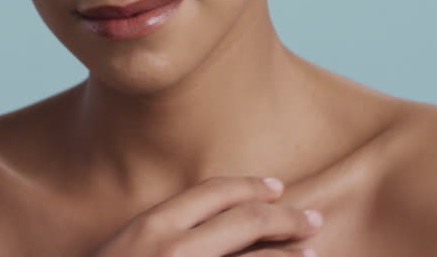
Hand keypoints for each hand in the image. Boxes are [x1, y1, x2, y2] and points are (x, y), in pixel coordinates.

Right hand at [92, 176, 322, 256]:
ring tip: (312, 254)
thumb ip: (161, 237)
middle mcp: (174, 250)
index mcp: (151, 228)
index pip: (212, 193)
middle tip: (312, 220)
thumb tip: (208, 232)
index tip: (276, 189)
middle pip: (246, 222)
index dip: (250, 187)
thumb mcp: (124, 252)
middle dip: (286, 218)